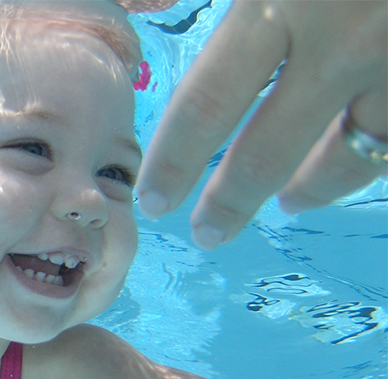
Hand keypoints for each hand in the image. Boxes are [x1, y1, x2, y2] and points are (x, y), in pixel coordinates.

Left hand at [136, 0, 387, 249]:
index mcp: (279, 0)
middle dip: (231, 201)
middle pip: (271, 150)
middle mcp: (344, 41)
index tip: (156, 199)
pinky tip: (362, 153)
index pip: (208, 105)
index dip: (176, 161)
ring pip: (357, 153)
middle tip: (206, 232)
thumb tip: (139, 4)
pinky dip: (379, 150)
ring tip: (288, 201)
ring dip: (315, 186)